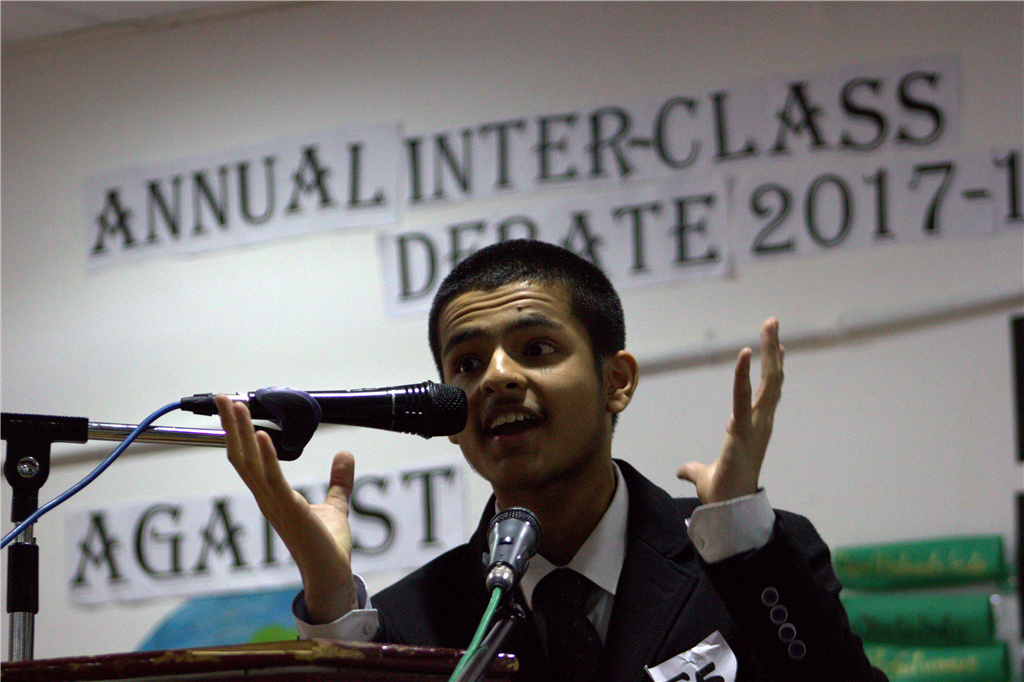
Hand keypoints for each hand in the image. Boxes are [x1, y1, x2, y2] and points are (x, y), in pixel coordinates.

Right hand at [216, 394, 357, 622]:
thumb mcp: (335, 506)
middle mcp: (267, 498)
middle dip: (231, 426)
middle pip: (240, 456)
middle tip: (222, 397)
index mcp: (273, 495)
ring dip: (241, 433)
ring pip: (250, 463)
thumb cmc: (327, 546)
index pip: (248, 459)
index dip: (238, 434)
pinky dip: (265, 456)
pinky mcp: (290, 509)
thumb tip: (344, 455)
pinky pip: (273, 479)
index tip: (233, 408)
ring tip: (236, 406)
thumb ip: (338, 481)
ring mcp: (275, 504)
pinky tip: (260, 435)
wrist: (331, 574)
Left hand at [677, 318, 784, 502]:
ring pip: (768, 383)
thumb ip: (694, 469)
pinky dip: (744, 375)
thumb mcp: (704, 476)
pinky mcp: (742, 431)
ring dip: (769, 352)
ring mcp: (755, 426)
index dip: (772, 370)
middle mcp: (761, 424)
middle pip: (772, 380)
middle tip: (773, 322)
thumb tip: (683, 471)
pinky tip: (745, 353)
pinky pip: (743, 398)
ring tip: (770, 325)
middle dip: (773, 350)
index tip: (777, 348)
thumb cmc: (722, 493)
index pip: (767, 393)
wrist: (727, 512)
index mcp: (755, 429)